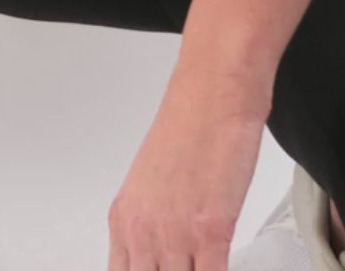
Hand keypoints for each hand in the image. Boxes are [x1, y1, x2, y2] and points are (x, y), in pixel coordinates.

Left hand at [106, 68, 264, 270]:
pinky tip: (221, 269)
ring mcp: (174, 235)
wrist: (214, 91)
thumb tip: (161, 258)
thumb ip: (152, 225)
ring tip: (205, 267)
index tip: (159, 270)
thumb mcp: (154, 184)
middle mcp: (142, 230)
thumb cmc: (189, 127)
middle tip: (185, 268)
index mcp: (123, 220)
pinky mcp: (209, 232)